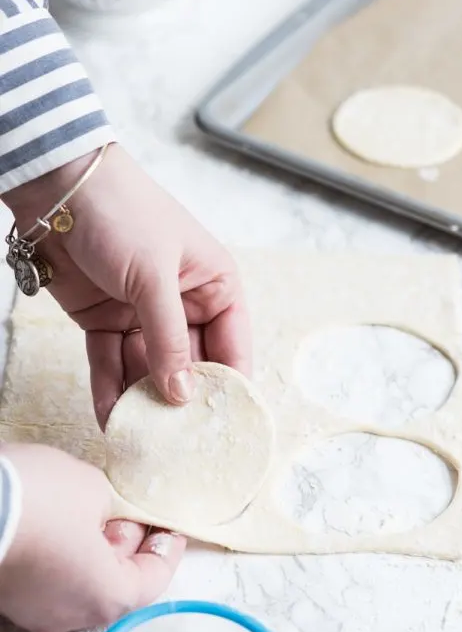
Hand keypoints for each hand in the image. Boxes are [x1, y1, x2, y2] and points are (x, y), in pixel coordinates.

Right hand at [0, 444, 185, 631]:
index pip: (153, 580)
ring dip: (95, 548)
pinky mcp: (7, 596)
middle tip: (133, 511)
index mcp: (106, 597)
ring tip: (97, 509)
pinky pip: (47, 578)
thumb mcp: (92, 488)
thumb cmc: (35, 500)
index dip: (166, 548)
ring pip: (79, 582)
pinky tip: (61, 519)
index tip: (169, 527)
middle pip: (116, 583)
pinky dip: (63, 553)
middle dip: (129, 544)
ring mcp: (34, 610)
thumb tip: (104, 510)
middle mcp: (70, 615)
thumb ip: (111, 505)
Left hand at [3, 145, 250, 427]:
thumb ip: (169, 339)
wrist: (57, 187)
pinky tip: (111, 420)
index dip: (229, 387)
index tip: (223, 428)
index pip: (232, 346)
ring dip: (143, 403)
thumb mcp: (154, 276)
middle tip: (178, 444)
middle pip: (190, 366)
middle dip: (181, 402)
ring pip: (148, 371)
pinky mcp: (106, 322)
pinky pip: (112, 363)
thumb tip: (183, 395)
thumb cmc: (123, 213)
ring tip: (142, 440)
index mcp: (215, 286)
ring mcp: (144, 315)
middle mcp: (184, 305)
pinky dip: (110, 390)